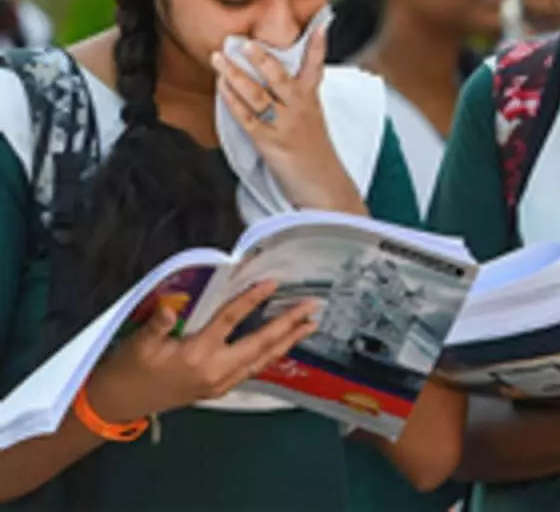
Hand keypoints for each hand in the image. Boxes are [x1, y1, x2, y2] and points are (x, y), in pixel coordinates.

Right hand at [86, 281, 318, 422]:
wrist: (119, 404)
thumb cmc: (129, 370)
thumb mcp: (139, 343)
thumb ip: (158, 325)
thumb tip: (170, 308)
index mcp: (196, 355)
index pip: (229, 321)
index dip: (251, 300)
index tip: (271, 283)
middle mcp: (215, 371)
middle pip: (259, 344)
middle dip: (288, 325)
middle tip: (311, 309)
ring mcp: (219, 383)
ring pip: (261, 360)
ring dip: (286, 342)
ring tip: (308, 326)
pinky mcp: (218, 389)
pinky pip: (252, 370)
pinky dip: (270, 356)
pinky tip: (282, 347)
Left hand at [212, 23, 364, 213]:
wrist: (324, 188)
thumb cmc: (315, 156)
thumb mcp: (311, 122)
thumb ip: (294, 103)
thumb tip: (267, 84)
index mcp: (311, 101)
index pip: (315, 67)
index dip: (316, 45)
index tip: (318, 24)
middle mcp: (300, 109)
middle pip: (279, 77)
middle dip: (261, 58)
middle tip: (243, 41)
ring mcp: (285, 125)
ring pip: (258, 94)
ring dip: (235, 74)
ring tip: (219, 58)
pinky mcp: (270, 143)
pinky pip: (247, 118)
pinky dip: (233, 101)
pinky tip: (221, 88)